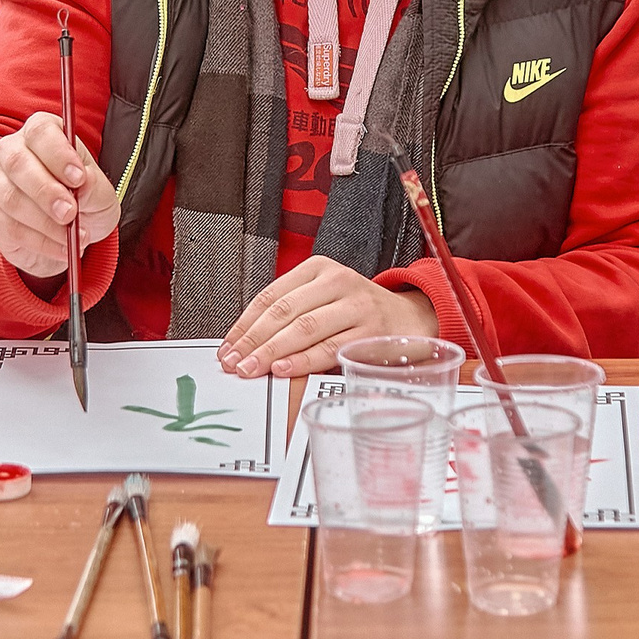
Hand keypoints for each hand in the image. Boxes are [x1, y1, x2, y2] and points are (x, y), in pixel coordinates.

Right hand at [0, 112, 117, 279]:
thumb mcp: (101, 193)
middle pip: (18, 163)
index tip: (78, 178)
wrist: (71, 234)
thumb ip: (94, 186)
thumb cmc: (86, 200)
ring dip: (46, 222)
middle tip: (71, 213)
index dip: (58, 154)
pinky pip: (12, 228)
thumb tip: (82, 185)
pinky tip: (63, 248)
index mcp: (42, 132)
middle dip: (46, 191)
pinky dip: (41, 242)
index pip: (41, 131)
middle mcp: (13, 151)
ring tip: (74, 237)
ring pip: (12, 199)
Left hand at [217, 256, 437, 378]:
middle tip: (234, 363)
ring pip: (305, 328)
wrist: (410, 319)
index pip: (271, 295)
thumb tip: (245, 345)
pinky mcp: (370, 332)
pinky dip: (303, 360)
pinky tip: (283, 369)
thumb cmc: (357, 312)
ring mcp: (356, 306)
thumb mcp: (324, 298)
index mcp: (319, 269)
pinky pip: (329, 347)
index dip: (245, 324)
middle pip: (284, 312)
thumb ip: (291, 313)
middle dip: (253, 340)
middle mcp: (338, 282)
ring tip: (251, 369)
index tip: (228, 348)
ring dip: (272, 352)